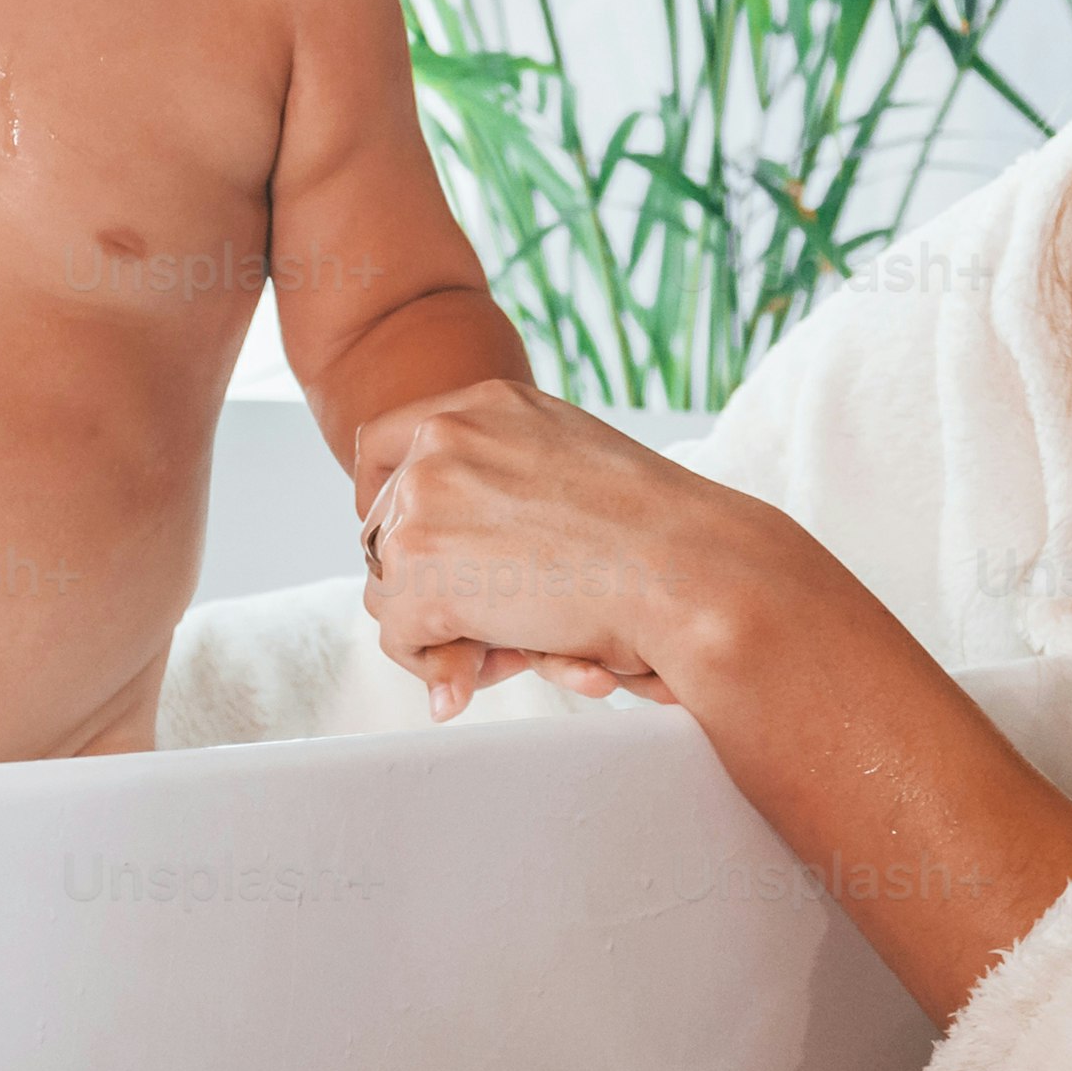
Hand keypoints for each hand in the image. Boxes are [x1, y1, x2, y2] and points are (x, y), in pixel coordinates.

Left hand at [353, 381, 804, 719]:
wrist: (689, 568)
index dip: (391, 503)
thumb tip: (463, 551)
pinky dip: (440, 664)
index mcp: (483, 406)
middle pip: (382, 528)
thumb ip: (507, 486)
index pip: (383, 446)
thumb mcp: (571, 467)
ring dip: (440, 628)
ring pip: (389, 587)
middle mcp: (444, 442)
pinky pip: (400, 636)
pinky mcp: (420, 569)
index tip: (417, 544)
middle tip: (491, 625)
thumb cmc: (658, 533)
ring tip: (511, 650)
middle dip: (429, 584)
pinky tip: (501, 664)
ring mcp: (424, 501)